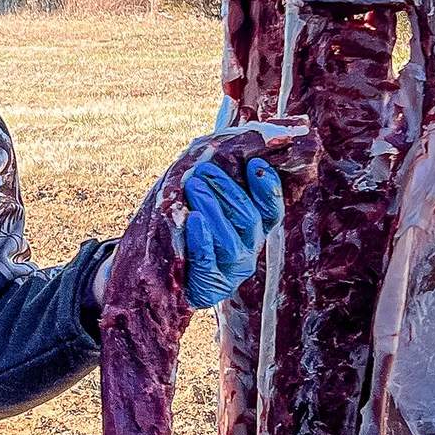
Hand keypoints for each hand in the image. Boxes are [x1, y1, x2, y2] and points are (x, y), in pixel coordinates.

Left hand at [181, 156, 282, 308]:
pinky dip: (201, 238)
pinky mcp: (210, 285)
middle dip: (227, 191)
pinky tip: (192, 218)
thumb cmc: (185, 231)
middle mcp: (249, 251)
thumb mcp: (204, 205)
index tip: (255, 164)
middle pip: (249, 219)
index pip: (271, 211)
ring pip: (230, 239)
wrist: (163, 276)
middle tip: (205, 170)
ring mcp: (231, 271)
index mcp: (254, 231)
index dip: (268, 189)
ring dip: (213, 208)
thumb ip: (216, 185)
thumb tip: (221, 149)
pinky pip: (207, 259)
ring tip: (194, 186)